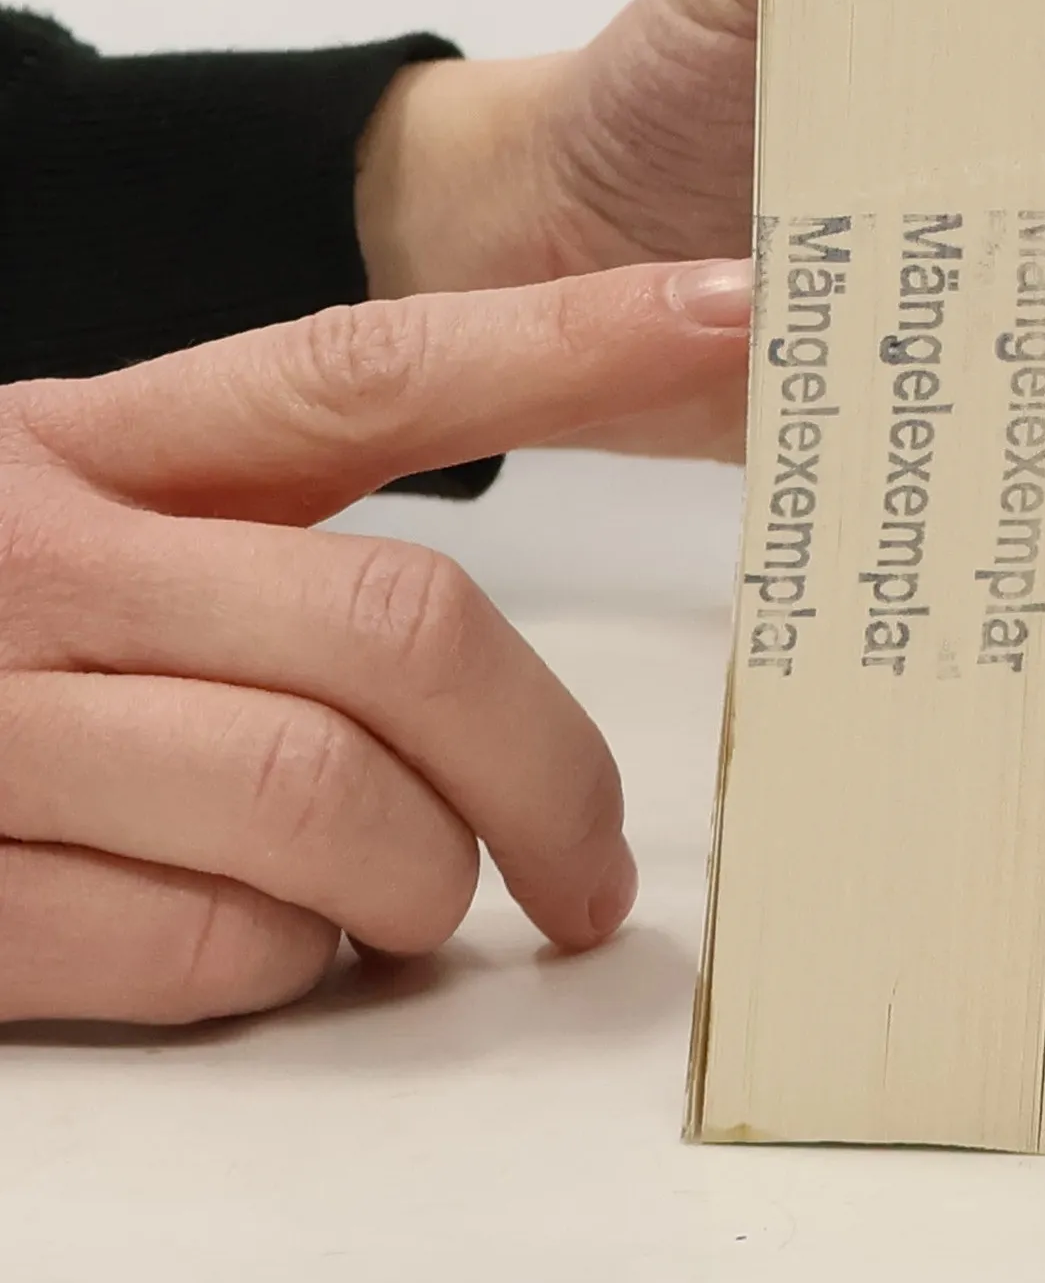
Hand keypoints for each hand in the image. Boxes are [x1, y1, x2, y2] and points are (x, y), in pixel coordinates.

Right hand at [0, 257, 750, 1024]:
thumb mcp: (79, 521)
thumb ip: (265, 537)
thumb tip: (491, 648)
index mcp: (94, 445)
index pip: (378, 368)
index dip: (574, 338)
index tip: (738, 312)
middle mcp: (37, 560)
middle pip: (400, 629)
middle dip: (546, 770)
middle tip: (594, 865)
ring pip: (322, 800)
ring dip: (420, 882)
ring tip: (418, 903)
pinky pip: (202, 950)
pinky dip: (283, 969)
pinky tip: (271, 949)